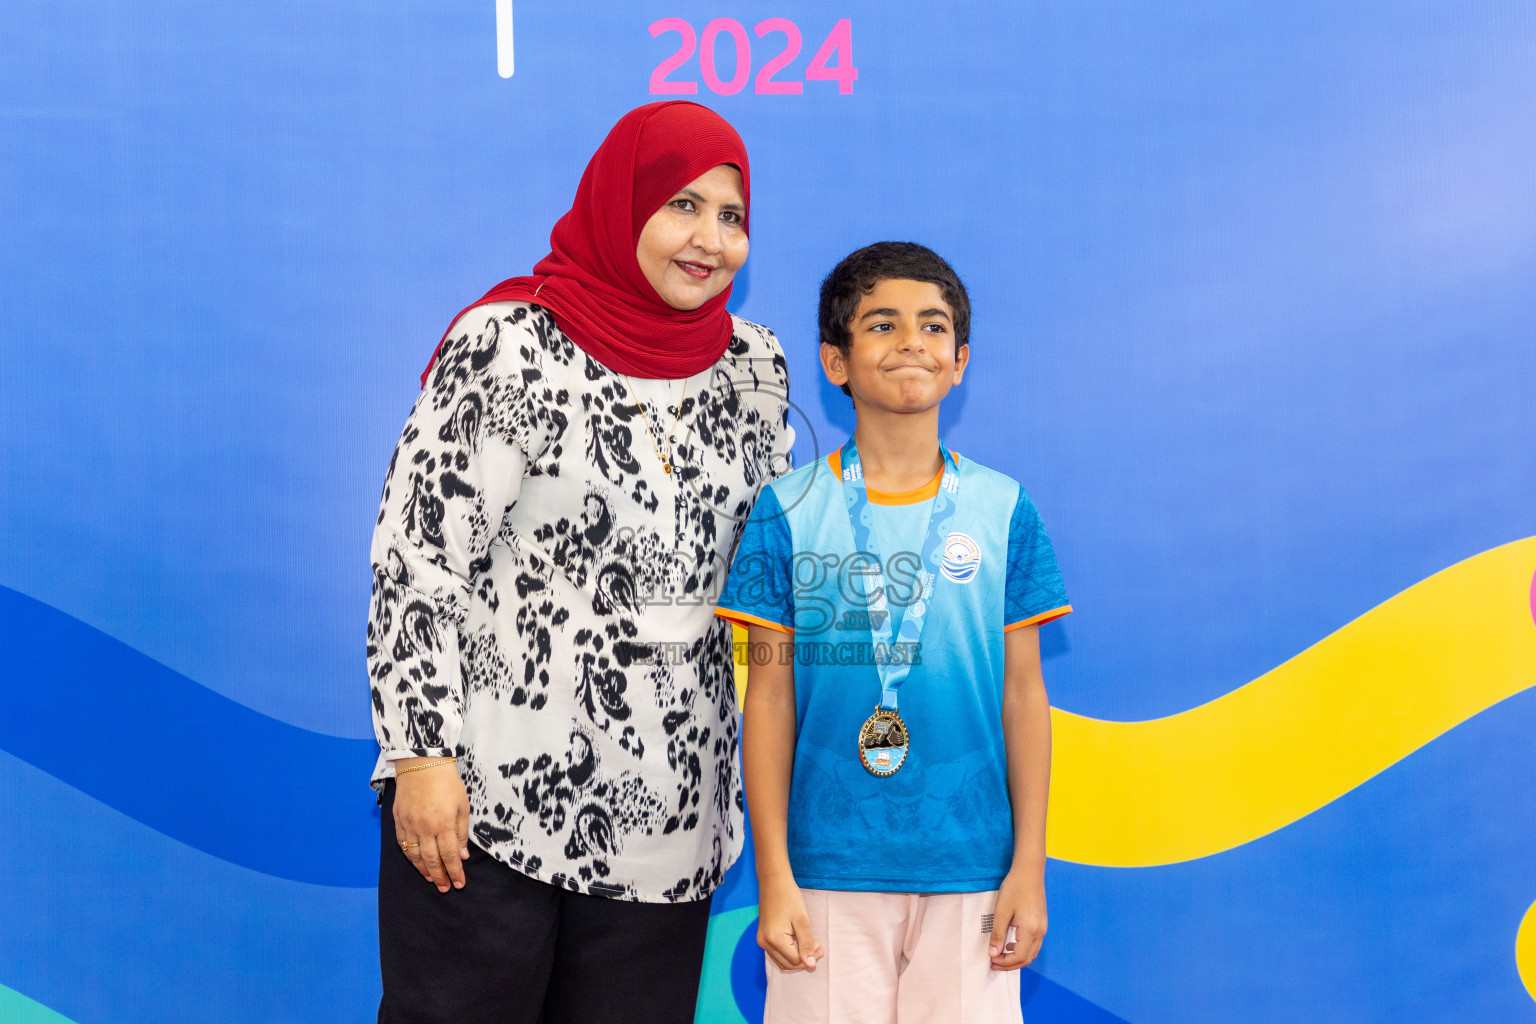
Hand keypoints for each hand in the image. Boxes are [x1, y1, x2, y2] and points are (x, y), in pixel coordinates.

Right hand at [392, 759, 470, 892]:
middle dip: (439, 877)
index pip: (450, 856)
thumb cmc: (447, 783)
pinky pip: (403, 844)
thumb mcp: (463, 806)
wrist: (422, 763)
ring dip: (423, 870)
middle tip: (445, 888)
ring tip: (431, 879)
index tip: (459, 884)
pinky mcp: (398, 820)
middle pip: (431, 860)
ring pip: (414, 855)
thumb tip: (462, 856)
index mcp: (444, 824)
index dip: (454, 872)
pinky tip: (416, 862)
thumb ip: (461, 832)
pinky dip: (409, 856)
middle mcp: (425, 828)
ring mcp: (409, 824)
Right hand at [756, 874, 823, 971]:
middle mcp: (765, 943)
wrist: (774, 882)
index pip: (795, 960)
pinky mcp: (763, 937)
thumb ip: (806, 944)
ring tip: (810, 945)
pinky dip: (789, 954)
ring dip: (797, 958)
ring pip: (782, 962)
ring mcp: (762, 941)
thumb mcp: (802, 921)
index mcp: (774, 939)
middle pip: (788, 964)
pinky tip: (798, 943)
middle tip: (818, 946)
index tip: (820, 944)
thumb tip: (811, 965)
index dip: (810, 956)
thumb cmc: (790, 898)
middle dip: (804, 959)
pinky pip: (776, 954)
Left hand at [988, 867, 1046, 969]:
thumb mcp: (1002, 912)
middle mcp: (1040, 932)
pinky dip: (1022, 949)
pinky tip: (1010, 944)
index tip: (990, 961)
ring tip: (999, 955)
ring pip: (1031, 953)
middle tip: (993, 963)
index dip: (1004, 963)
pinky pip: (1034, 944)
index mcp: (1031, 930)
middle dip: (1010, 964)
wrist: (1029, 871)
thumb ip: (998, 934)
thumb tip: (993, 954)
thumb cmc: (1014, 888)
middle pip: (1026, 959)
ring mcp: (1043, 928)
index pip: (1018, 957)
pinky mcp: (1042, 923)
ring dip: (1016, 958)